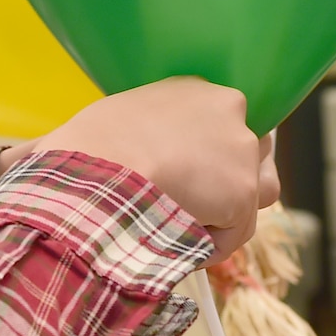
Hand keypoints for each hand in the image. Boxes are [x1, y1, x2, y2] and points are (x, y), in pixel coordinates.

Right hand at [0, 79, 279, 262]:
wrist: (94, 172)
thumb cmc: (83, 151)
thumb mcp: (112, 125)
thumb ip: (138, 136)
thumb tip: (99, 162)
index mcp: (192, 88)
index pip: (224, 122)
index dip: (209, 158)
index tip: (184, 180)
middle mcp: (227, 106)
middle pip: (250, 155)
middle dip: (228, 184)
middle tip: (188, 210)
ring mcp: (240, 149)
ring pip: (252, 195)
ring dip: (224, 216)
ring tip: (180, 231)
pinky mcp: (244, 190)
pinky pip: (234, 232)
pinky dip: (209, 247)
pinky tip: (174, 245)